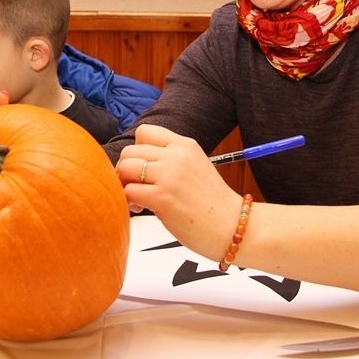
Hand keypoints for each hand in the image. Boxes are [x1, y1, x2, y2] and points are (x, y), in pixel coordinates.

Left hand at [117, 124, 240, 260]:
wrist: (233, 226)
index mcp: (184, 145)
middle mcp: (176, 156)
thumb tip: (137, 161)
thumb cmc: (212, 203)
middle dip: (127, 170)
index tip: (143, 167)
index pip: (145, 132)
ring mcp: (169, 176)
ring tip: (138, 199)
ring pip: (125, 168)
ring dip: (124, 184)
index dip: (138, 150)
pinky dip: (129, 201)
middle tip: (136, 187)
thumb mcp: (195, 166)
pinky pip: (128, 191)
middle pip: (130, 151)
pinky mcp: (162, 198)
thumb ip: (170, 158)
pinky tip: (141, 208)